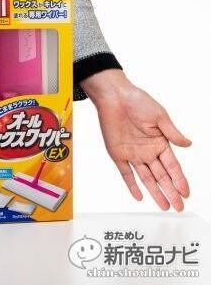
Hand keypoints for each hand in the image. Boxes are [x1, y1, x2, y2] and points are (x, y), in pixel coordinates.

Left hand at [81, 69, 190, 210]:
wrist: (114, 97)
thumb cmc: (137, 101)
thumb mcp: (160, 116)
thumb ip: (172, 133)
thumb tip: (188, 144)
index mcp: (160, 142)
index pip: (172, 166)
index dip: (179, 180)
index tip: (185, 193)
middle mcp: (147, 151)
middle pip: (161, 176)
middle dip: (170, 192)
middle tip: (178, 206)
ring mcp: (133, 154)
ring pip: (146, 178)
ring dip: (155, 192)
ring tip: (164, 205)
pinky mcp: (117, 153)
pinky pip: (126, 172)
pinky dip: (132, 184)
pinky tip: (139, 196)